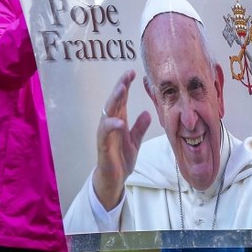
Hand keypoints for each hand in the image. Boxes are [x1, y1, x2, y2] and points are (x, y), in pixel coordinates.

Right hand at [93, 70, 151, 210]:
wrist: (114, 178)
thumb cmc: (121, 158)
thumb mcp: (135, 141)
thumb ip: (140, 127)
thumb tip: (147, 113)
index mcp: (119, 120)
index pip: (122, 99)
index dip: (125, 85)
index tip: (133, 72)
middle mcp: (111, 123)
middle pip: (114, 101)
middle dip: (120, 87)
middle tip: (127, 74)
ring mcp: (106, 134)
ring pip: (108, 113)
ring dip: (114, 101)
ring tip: (122, 89)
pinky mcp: (103, 145)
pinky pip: (106, 133)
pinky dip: (112, 126)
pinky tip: (119, 121)